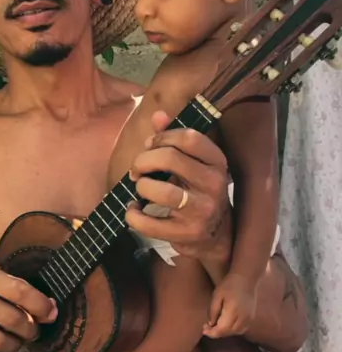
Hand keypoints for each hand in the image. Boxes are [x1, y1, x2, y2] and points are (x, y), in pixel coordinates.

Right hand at [0, 265, 56, 351]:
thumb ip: (16, 289)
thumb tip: (50, 308)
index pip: (19, 291)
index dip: (41, 305)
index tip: (52, 314)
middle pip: (12, 320)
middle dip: (31, 330)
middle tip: (35, 332)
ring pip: (0, 343)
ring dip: (19, 347)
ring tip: (23, 344)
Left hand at [126, 111, 230, 260]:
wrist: (217, 235)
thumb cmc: (198, 190)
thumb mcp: (193, 163)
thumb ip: (173, 138)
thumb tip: (158, 115)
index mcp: (217, 162)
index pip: (189, 137)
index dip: (162, 137)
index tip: (150, 145)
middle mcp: (214, 185)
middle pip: (170, 158)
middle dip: (143, 160)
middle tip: (137, 169)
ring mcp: (202, 211)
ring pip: (160, 191)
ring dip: (142, 187)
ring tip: (141, 189)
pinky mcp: (187, 234)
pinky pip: (149, 223)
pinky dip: (133, 216)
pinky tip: (134, 210)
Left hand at [203, 272, 256, 336]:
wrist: (246, 278)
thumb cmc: (229, 284)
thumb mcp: (216, 295)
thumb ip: (213, 311)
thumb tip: (210, 325)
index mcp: (233, 311)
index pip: (222, 329)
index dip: (212, 333)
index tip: (204, 330)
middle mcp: (243, 317)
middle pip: (228, 332)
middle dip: (217, 332)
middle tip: (207, 327)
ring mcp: (249, 318)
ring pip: (236, 332)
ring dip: (225, 332)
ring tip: (216, 326)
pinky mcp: (252, 317)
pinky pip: (242, 329)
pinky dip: (233, 330)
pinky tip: (227, 325)